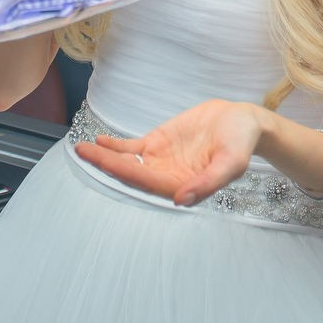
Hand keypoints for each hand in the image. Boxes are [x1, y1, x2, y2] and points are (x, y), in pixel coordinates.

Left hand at [74, 99, 263, 206]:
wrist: (241, 121)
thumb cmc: (240, 143)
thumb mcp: (232, 163)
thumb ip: (208, 182)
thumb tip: (180, 200)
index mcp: (183, 185)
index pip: (149, 182)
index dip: (128, 174)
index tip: (110, 165)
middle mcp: (167, 176)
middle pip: (131, 173)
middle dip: (106, 164)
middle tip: (83, 153)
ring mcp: (160, 160)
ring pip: (127, 162)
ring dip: (104, 157)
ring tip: (81, 148)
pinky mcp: (158, 143)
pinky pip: (132, 147)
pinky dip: (115, 145)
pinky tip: (98, 141)